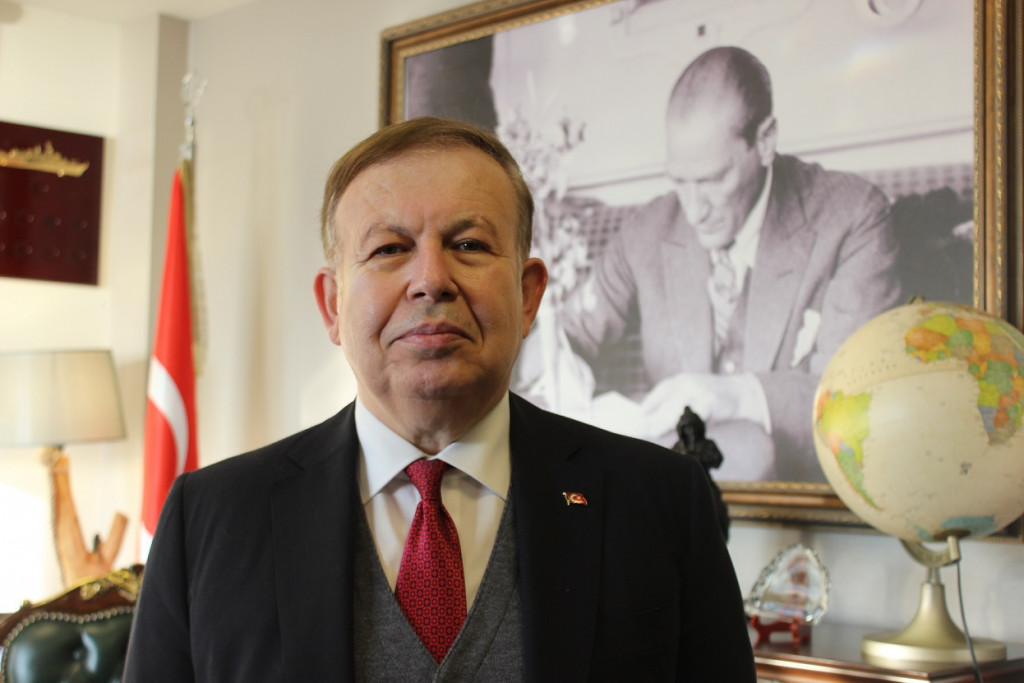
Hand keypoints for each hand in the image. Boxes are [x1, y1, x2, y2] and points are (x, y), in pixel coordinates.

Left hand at [639, 372, 757, 440]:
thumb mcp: (693, 394)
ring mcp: (699, 392)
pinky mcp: (710, 403)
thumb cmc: (714, 397)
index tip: (637, 418)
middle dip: (650, 420)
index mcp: (681, 380)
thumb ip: (674, 404)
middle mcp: (688, 383)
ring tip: (650, 434)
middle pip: (664, 404)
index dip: (647, 406)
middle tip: (638, 432)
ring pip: (675, 412)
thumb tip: (650, 421)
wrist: (744, 394)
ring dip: (661, 424)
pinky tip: (676, 434)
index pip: (659, 393)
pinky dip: (683, 427)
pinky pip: (692, 418)